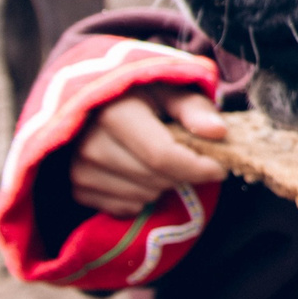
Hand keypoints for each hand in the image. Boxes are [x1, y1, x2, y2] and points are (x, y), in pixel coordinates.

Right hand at [67, 84, 228, 217]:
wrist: (95, 103)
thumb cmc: (139, 95)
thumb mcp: (170, 90)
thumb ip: (194, 109)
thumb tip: (218, 132)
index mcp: (114, 114)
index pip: (162, 156)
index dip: (197, 167)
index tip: (220, 168)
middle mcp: (90, 145)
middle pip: (155, 179)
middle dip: (181, 173)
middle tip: (187, 156)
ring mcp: (79, 170)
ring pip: (142, 196)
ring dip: (162, 184)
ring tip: (159, 160)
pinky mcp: (78, 190)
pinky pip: (125, 208)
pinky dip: (142, 196)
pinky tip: (140, 173)